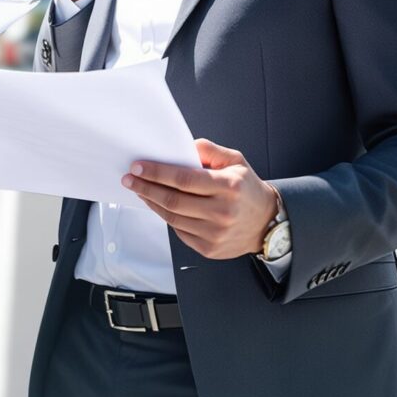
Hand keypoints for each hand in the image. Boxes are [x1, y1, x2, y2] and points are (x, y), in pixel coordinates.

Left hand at [122, 139, 279, 260]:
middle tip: (129, 179)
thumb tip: (181, 148)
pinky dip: (166, 217)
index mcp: (228, 187)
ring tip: (140, 190)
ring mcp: (215, 234)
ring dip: (152, 202)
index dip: (157, 173)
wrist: (266, 223)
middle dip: (146, 187)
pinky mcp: (209, 249)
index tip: (138, 167)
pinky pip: (179, 231)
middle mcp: (222, 212)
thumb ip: (208, 150)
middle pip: (173, 200)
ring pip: (172, 218)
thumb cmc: (247, 188)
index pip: (184, 179)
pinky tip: (158, 205)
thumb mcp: (235, 160)